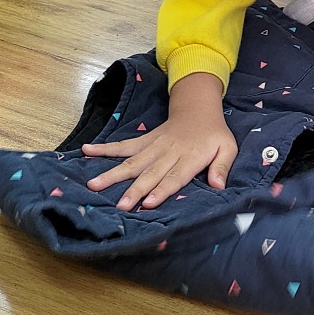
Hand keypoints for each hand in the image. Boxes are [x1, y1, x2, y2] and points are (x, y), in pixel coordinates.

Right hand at [83, 73, 236, 210]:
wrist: (198, 109)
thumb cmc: (214, 134)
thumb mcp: (227, 148)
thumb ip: (222, 167)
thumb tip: (218, 186)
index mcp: (189, 157)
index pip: (174, 177)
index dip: (161, 190)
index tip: (147, 203)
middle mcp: (168, 152)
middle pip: (149, 173)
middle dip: (134, 190)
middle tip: (120, 205)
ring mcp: (153, 145)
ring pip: (131, 161)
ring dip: (113, 173)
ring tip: (93, 184)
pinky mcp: (144, 140)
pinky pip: (123, 145)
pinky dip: (104, 148)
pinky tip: (86, 150)